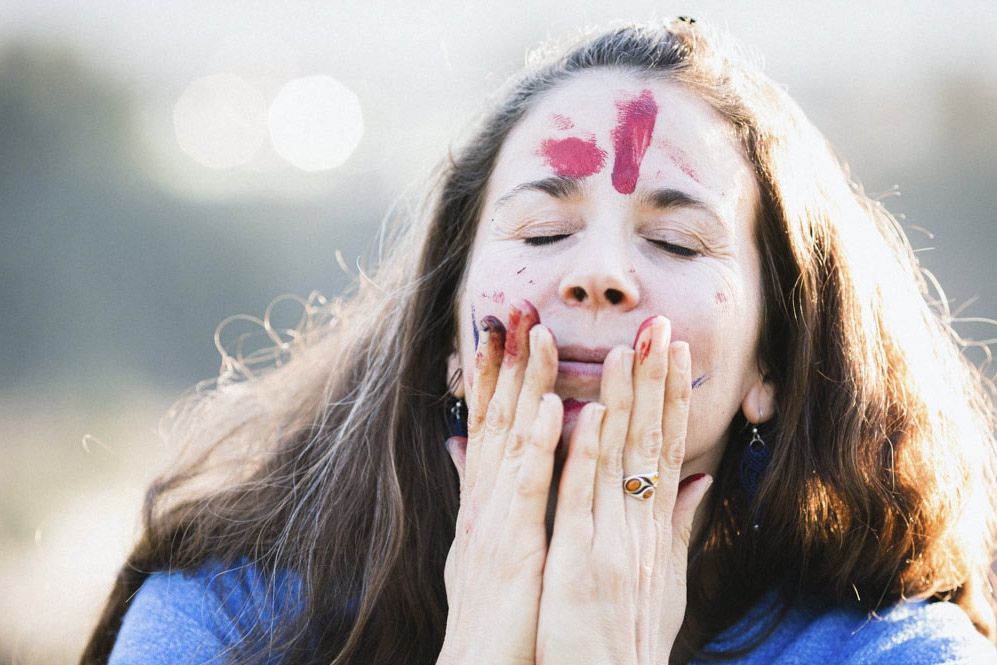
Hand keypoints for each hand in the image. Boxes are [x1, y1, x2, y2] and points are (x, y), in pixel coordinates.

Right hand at [439, 300, 561, 664]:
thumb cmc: (495, 614)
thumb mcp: (484, 547)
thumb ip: (479, 494)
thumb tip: (463, 449)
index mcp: (489, 501)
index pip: (494, 423)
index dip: (500, 375)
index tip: (510, 329)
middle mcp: (486, 500)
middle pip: (496, 416)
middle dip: (506, 361)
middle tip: (517, 306)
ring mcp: (495, 519)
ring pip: (510, 437)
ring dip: (524, 384)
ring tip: (538, 333)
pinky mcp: (512, 545)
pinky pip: (527, 486)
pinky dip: (536, 443)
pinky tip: (550, 406)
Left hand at [535, 316, 711, 664]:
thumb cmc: (628, 642)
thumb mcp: (666, 584)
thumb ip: (678, 527)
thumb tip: (699, 479)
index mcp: (654, 530)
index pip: (667, 449)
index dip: (671, 397)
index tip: (673, 351)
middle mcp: (639, 529)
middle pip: (650, 442)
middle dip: (654, 382)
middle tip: (658, 326)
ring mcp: (611, 543)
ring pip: (617, 460)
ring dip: (623, 402)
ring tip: (626, 350)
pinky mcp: (579, 563)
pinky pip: (581, 500)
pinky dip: (583, 455)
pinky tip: (586, 413)